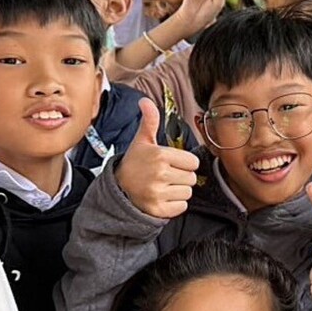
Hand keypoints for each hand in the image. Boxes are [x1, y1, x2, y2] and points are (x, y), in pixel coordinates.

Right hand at [115, 98, 199, 218]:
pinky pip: (182, 207)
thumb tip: (145, 101)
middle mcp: (159, 174)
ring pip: (188, 193)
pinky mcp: (158, 209)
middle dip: (182, 177)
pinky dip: (174, 205)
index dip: (184, 163)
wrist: (118, 189)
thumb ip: (150, 121)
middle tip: (165, 175)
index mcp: (159, 155)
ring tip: (162, 186)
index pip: (193, 162)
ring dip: (178, 191)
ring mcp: (157, 193)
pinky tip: (161, 197)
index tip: (171, 163)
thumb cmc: (135, 163)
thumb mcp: (142, 141)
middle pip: (192, 178)